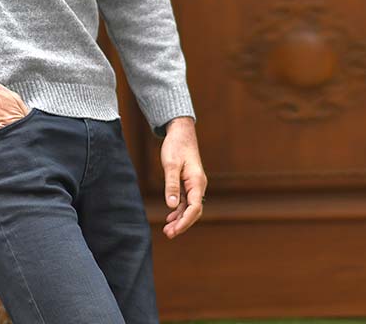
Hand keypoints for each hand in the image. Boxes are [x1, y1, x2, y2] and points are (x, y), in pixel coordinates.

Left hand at [159, 116, 206, 238]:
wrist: (180, 131)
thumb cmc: (176, 145)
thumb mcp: (170, 164)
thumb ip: (171, 185)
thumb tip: (171, 206)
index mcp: (197, 181)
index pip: (195, 207)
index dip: (185, 221)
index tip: (174, 230)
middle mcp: (198, 185)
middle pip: (193, 211)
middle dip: (182, 223)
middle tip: (168, 234)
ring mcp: (193, 184)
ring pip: (189, 207)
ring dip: (180, 218)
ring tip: (167, 229)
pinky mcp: (188, 182)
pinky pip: (185, 200)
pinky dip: (178, 209)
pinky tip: (170, 216)